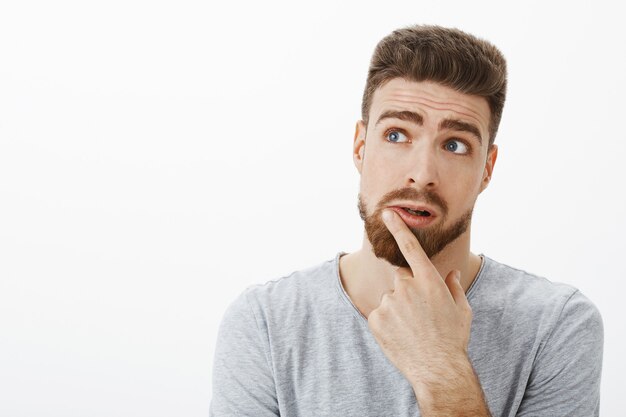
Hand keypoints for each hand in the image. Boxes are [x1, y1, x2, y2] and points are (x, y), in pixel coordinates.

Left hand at [367, 209, 472, 385]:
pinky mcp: (376, 318)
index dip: (398, 228)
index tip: (387, 213)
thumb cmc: (453, 339)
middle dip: (409, 292)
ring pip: (391, 299)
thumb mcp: (462, 310)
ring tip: (412, 330)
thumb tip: (452, 273)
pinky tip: (401, 336)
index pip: (411, 247)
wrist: (437, 370)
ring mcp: (389, 302)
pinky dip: (388, 323)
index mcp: (429, 281)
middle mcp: (406, 287)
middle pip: (402, 280)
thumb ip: (454, 287)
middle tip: (421, 316)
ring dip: (398, 310)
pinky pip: (380, 314)